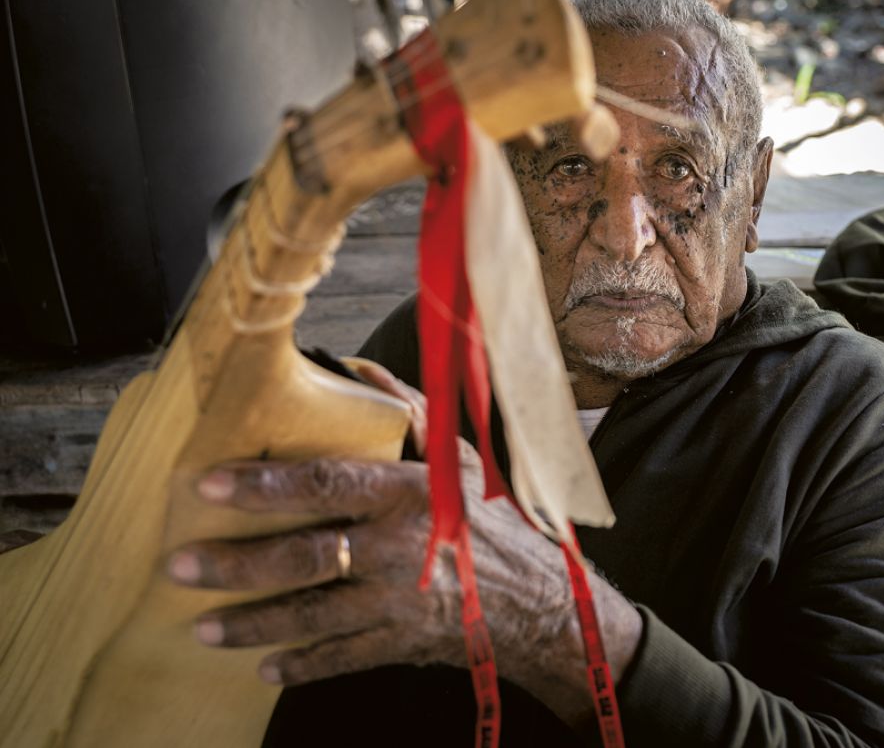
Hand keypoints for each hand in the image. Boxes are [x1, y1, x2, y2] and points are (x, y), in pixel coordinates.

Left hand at [166, 363, 640, 725]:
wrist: (547, 600)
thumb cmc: (497, 522)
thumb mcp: (461, 460)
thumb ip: (408, 413)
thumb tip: (356, 369)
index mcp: (411, 495)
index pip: (328, 484)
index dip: (267, 487)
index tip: (212, 485)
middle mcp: (400, 548)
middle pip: (306, 556)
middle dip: (238, 564)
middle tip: (182, 566)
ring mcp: (400, 603)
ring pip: (312, 615)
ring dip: (253, 623)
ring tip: (203, 627)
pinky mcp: (404, 643)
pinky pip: (342, 657)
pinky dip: (301, 665)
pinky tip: (263, 667)